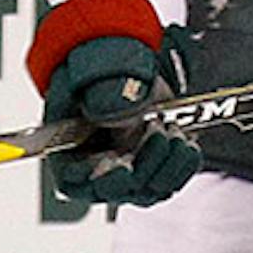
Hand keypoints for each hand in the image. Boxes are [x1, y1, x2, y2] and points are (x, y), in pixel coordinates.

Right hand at [26, 0, 201, 207]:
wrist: (127, 62)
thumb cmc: (100, 63)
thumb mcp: (95, 67)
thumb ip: (102, 88)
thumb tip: (114, 111)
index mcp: (66, 148)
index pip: (75, 182)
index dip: (99, 180)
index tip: (123, 164)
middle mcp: (97, 168)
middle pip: (120, 190)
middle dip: (144, 165)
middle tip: (158, 130)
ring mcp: (129, 170)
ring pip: (151, 189)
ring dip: (168, 162)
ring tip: (173, 128)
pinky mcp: (156, 166)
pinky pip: (174, 179)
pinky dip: (184, 163)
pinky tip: (186, 140)